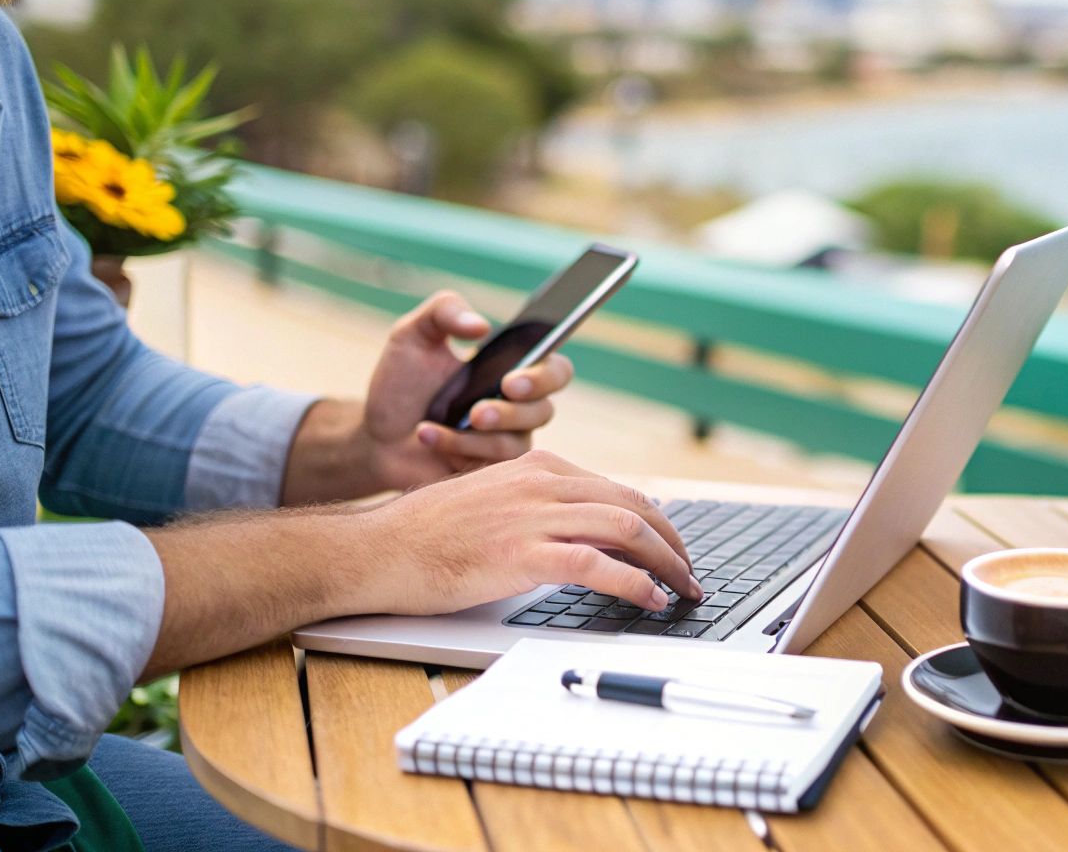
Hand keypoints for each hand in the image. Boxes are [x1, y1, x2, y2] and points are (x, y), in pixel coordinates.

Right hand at [355, 451, 703, 615]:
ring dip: (666, 563)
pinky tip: (650, 599)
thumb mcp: (494, 504)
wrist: (377, 549)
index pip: (617, 490)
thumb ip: (539, 511)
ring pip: (627, 529)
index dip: (655, 521)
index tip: (671, 548)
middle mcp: (542, 483)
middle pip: (634, 505)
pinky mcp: (523, 552)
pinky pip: (598, 564)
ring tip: (682, 589)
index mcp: (537, 467)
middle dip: (673, 543)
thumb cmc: (427, 536)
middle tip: (689, 573)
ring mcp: (534, 515)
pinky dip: (635, 583)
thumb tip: (587, 539)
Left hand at [363, 290, 574, 489]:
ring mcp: (504, 443)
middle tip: (484, 406)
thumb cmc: (401, 383)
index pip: (556, 371)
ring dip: (481, 434)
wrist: (374, 436)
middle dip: (516, 410)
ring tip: (442, 422)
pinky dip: (455, 448)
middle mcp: (518, 409)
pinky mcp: (486, 473)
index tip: (511, 380)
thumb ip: (445, 311)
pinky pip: (488, 467)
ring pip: (517, 444)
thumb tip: (482, 326)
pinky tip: (425, 435)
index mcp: (513, 370)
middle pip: (544, 410)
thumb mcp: (413, 335)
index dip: (545, 376)